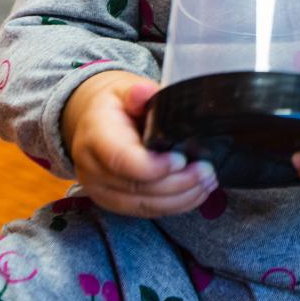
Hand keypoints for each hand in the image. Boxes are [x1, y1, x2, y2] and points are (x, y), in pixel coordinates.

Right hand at [61, 70, 217, 216]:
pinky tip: (195, 193)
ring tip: (207, 182)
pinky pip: (145, 211)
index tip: (181, 160)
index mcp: (95, 136)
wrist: (94, 120)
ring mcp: (101, 190)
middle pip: (136, 187)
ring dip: (180, 198)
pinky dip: (174, 205)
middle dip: (176, 183)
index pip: (121, 160)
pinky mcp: (114, 202)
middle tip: (206, 171)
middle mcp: (93, 169)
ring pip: (143, 205)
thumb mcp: (123, 89)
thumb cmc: (115, 104)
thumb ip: (136, 92)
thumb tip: (145, 92)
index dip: (153, 166)